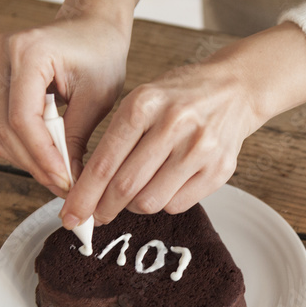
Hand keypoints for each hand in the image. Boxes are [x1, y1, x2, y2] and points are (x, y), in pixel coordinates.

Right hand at [0, 14, 129, 195]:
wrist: (92, 25)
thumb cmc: (101, 52)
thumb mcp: (97, 97)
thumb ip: (77, 137)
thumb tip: (67, 180)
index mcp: (28, 52)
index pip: (22, 118)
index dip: (42, 155)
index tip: (64, 181)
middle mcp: (2, 57)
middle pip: (6, 129)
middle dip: (37, 164)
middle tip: (65, 188)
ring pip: (1, 132)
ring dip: (30, 161)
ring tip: (60, 177)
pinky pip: (4, 126)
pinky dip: (27, 148)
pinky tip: (50, 161)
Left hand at [60, 58, 257, 228]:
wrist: (234, 89)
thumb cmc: (179, 97)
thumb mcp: (142, 101)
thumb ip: (116, 141)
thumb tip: (88, 191)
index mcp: (144, 104)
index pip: (104, 162)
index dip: (84, 195)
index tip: (71, 214)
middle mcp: (173, 125)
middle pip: (125, 187)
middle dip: (103, 208)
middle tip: (94, 216)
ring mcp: (200, 148)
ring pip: (150, 201)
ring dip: (133, 206)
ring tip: (131, 197)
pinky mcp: (219, 169)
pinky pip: (177, 204)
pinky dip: (162, 203)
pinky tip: (162, 188)